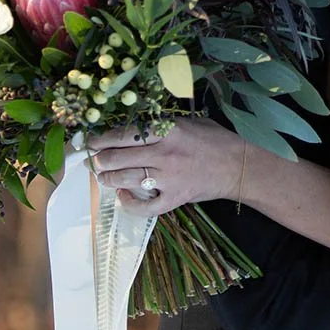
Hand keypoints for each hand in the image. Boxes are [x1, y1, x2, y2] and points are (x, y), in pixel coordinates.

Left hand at [87, 117, 244, 215]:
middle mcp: (165, 154)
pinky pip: (146, 207)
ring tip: (102, 177)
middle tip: (92, 160)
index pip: (126, 133)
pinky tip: (123, 197)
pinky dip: (130, 204)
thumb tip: (134, 125)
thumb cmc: (215, 139)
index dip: (103, 138)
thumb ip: (163, 124)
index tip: (91, 140)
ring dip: (109, 179)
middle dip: (100, 159)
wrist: (238, 166)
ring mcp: (169, 178)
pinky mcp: (175, 198)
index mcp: (168, 131)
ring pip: (127, 179)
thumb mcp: (190, 122)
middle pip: (120, 157)